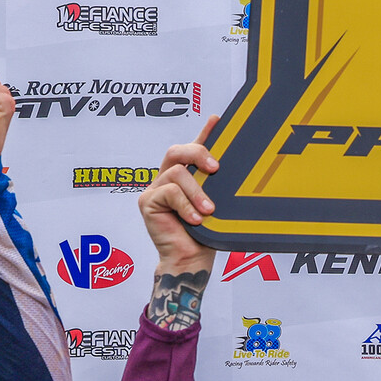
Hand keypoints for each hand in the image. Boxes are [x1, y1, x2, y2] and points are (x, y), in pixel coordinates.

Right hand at [139, 115, 220, 277]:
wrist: (191, 261)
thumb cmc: (205, 237)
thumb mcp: (217, 204)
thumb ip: (217, 184)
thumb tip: (233, 166)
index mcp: (184, 178)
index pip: (192, 149)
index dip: (203, 132)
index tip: (217, 119)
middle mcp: (167, 180)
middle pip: (177, 151)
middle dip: (197, 153)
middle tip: (215, 168)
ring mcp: (155, 190)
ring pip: (176, 173)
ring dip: (196, 191)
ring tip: (208, 211)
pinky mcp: (147, 202)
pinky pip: (169, 192)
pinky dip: (185, 205)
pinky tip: (195, 219)